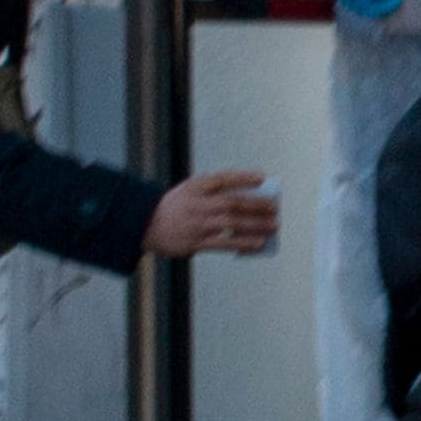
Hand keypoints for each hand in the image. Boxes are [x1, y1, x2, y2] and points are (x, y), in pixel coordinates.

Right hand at [148, 170, 281, 258]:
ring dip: (256, 224)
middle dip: (257, 205)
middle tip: (275, 208)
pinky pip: (224, 243)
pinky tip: (258, 243)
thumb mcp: (189, 190)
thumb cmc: (176, 206)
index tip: (263, 178)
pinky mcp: (196, 242)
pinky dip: (243, 243)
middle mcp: (197, 203)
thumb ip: (214, 192)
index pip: (223, 178)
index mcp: (196, 186)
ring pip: (232, 223)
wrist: (145, 225)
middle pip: (233, 202)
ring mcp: (197, 223)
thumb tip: (250, 201)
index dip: (244, 177)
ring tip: (274, 226)